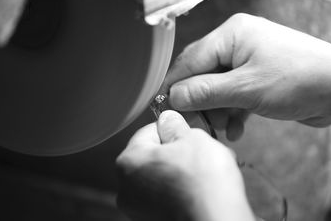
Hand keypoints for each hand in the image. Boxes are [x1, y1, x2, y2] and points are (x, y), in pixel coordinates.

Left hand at [116, 110, 254, 220]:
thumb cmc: (202, 183)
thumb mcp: (192, 138)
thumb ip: (174, 125)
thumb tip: (168, 120)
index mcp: (128, 162)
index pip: (147, 132)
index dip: (170, 128)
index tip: (185, 131)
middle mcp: (126, 188)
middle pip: (153, 156)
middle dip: (177, 151)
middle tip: (199, 151)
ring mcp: (139, 208)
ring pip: (162, 176)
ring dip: (181, 170)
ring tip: (204, 172)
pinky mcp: (154, 220)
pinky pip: (167, 196)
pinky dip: (181, 191)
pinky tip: (200, 189)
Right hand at [162, 13, 330, 127]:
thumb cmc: (299, 79)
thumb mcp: (246, 88)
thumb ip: (206, 92)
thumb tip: (173, 96)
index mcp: (232, 34)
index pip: (192, 59)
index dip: (175, 84)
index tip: (162, 106)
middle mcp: (238, 44)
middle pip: (203, 75)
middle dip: (199, 102)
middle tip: (195, 125)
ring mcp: (249, 61)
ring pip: (218, 88)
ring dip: (217, 111)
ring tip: (221, 130)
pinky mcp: (258, 78)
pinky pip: (235, 95)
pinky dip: (233, 112)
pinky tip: (236, 129)